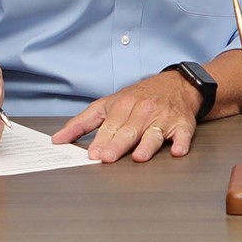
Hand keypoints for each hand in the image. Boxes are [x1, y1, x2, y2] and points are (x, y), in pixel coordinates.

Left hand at [49, 70, 200, 162]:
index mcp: (123, 106)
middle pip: (129, 130)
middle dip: (118, 144)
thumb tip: (58, 139)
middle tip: (108, 157)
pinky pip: (183, 134)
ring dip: (147, 145)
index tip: (94, 153)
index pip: (110, 126)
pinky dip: (181, 142)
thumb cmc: (140, 97)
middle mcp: (143, 110)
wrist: (177, 84)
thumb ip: (82, 123)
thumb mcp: (107, 104)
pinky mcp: (182, 124)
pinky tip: (178, 150)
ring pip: (154, 133)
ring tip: (139, 156)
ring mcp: (163, 117)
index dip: (101, 140)